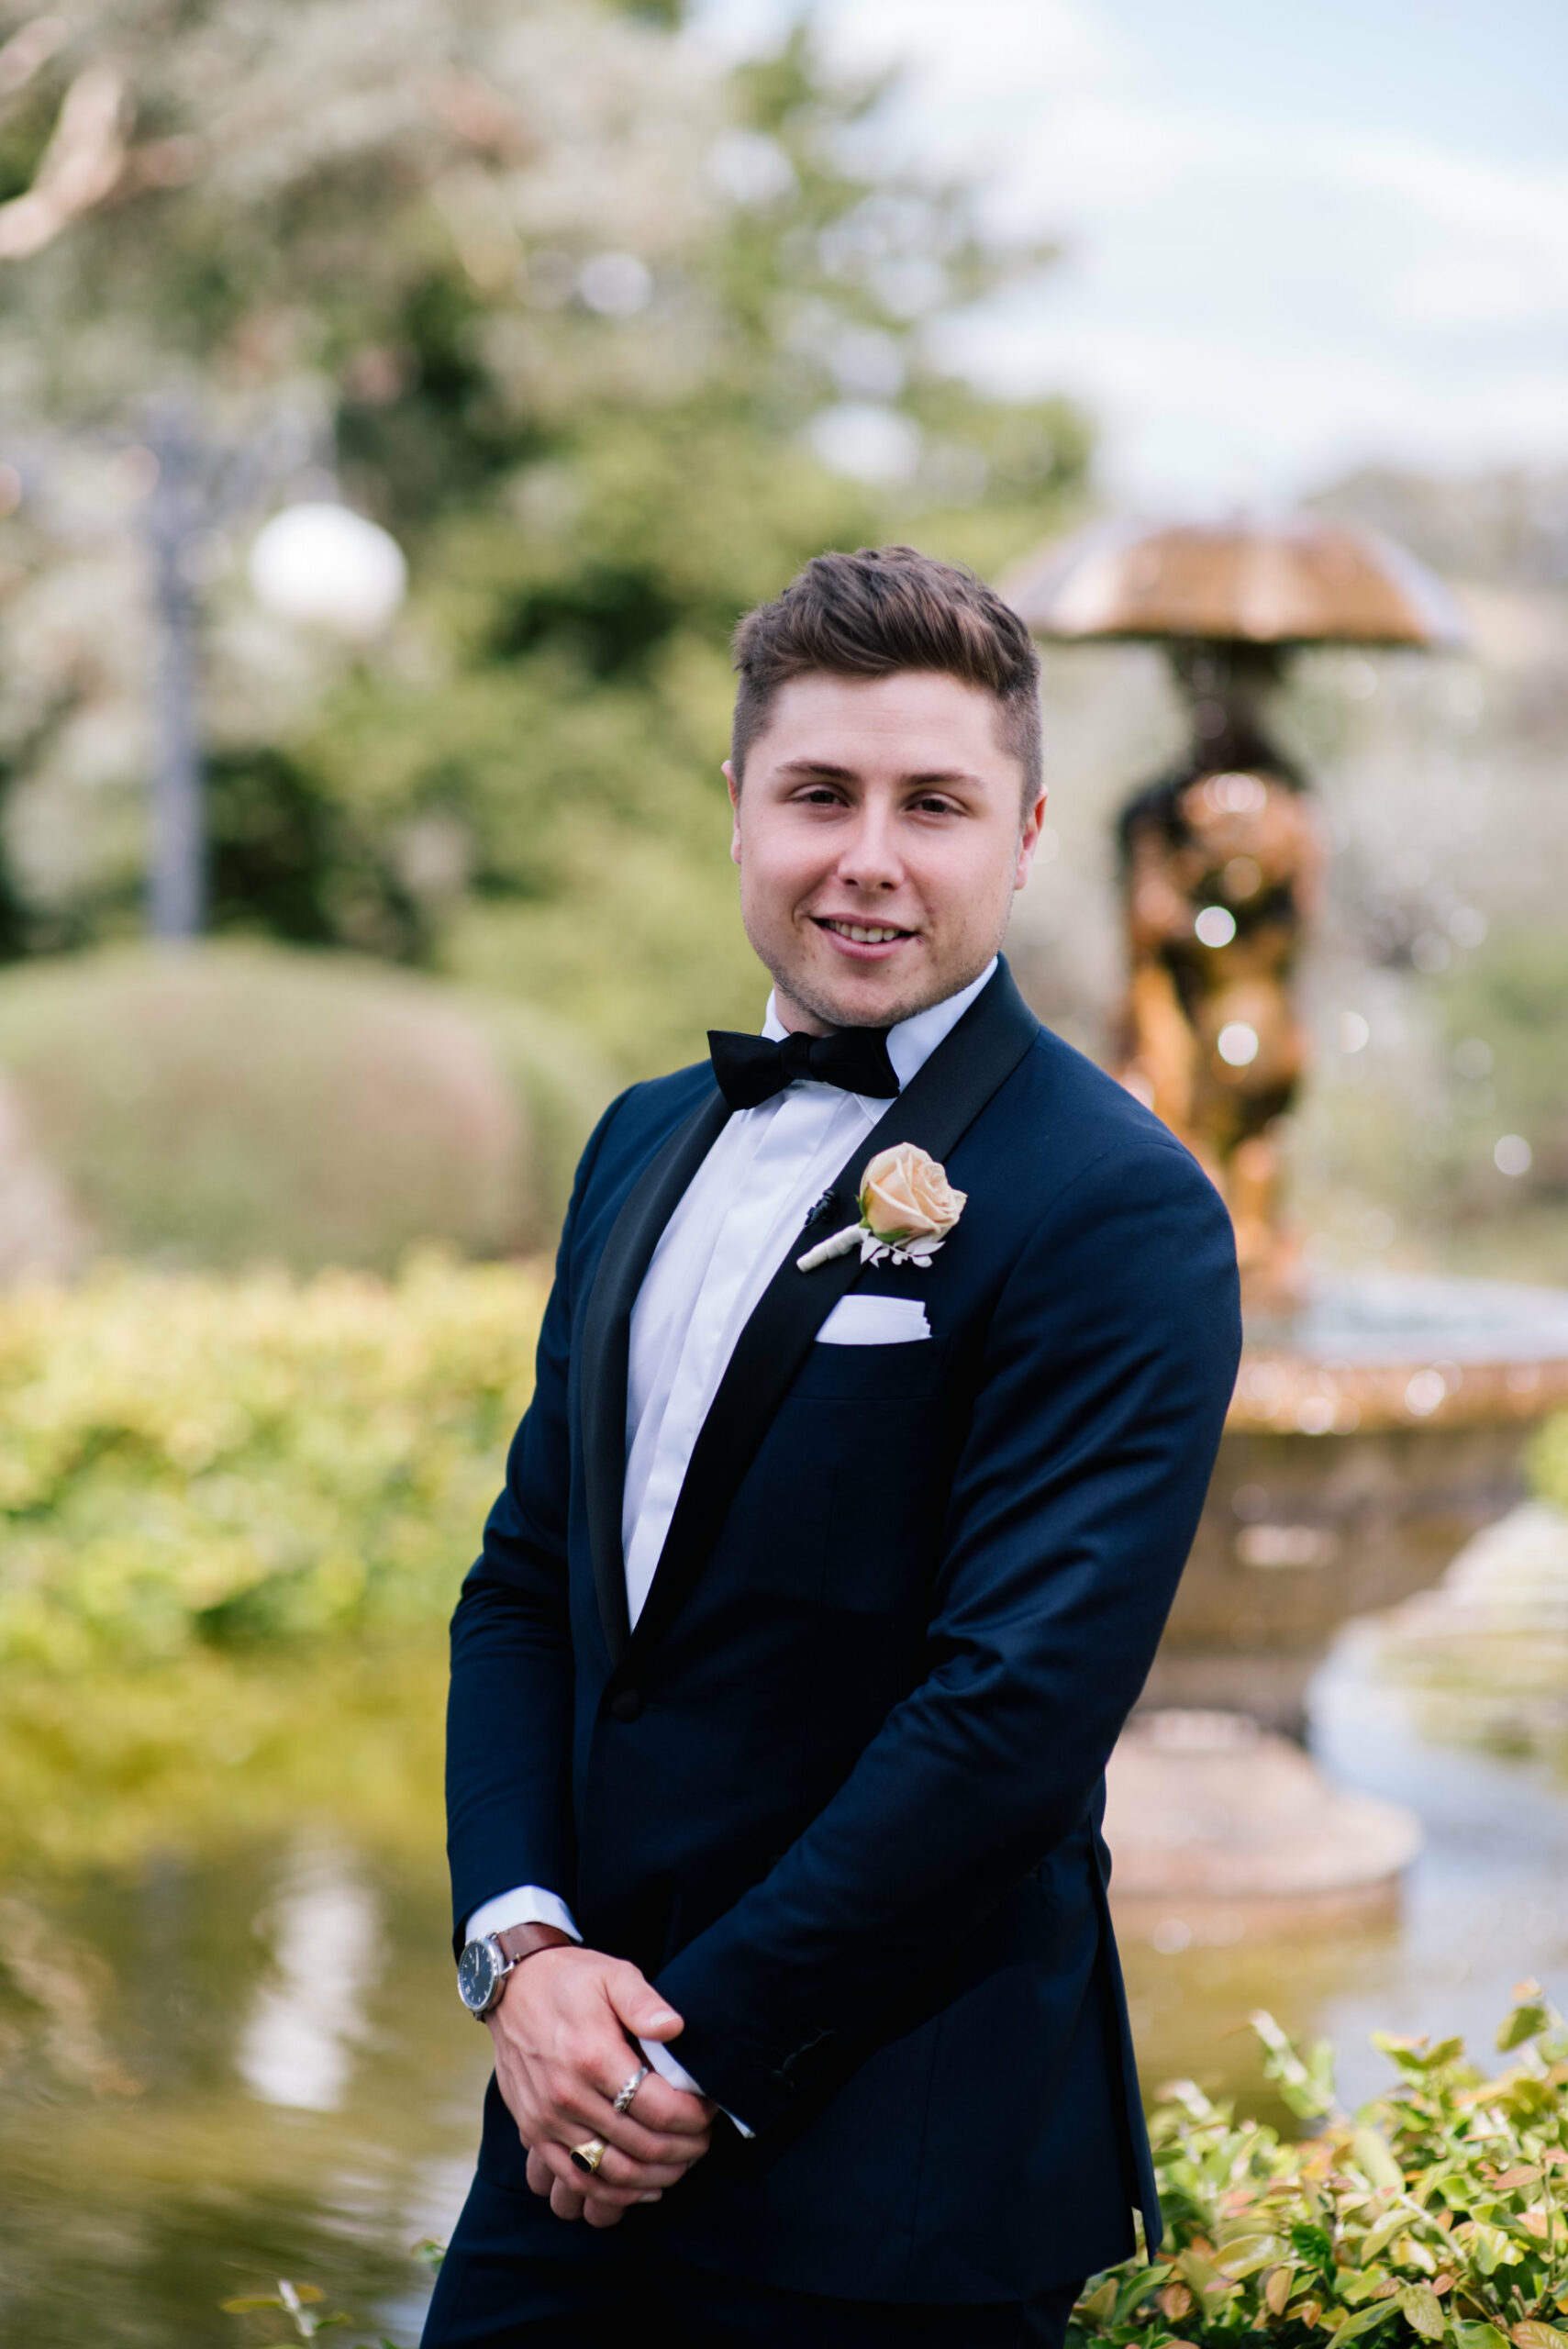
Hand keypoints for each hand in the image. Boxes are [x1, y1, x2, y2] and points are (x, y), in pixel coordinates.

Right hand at [487, 1946, 714, 2225]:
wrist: (511, 1987)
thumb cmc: (570, 1979)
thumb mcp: (612, 1974)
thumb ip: (644, 2002)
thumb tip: (675, 2028)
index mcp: (592, 2056)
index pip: (658, 2108)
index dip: (693, 2117)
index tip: (710, 2111)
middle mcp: (568, 2096)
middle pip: (641, 2145)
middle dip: (684, 2149)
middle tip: (704, 2140)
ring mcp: (547, 2120)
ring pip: (612, 2172)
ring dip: (656, 2177)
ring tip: (682, 2164)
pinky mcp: (534, 2133)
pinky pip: (577, 2179)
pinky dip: (615, 2194)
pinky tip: (644, 2187)